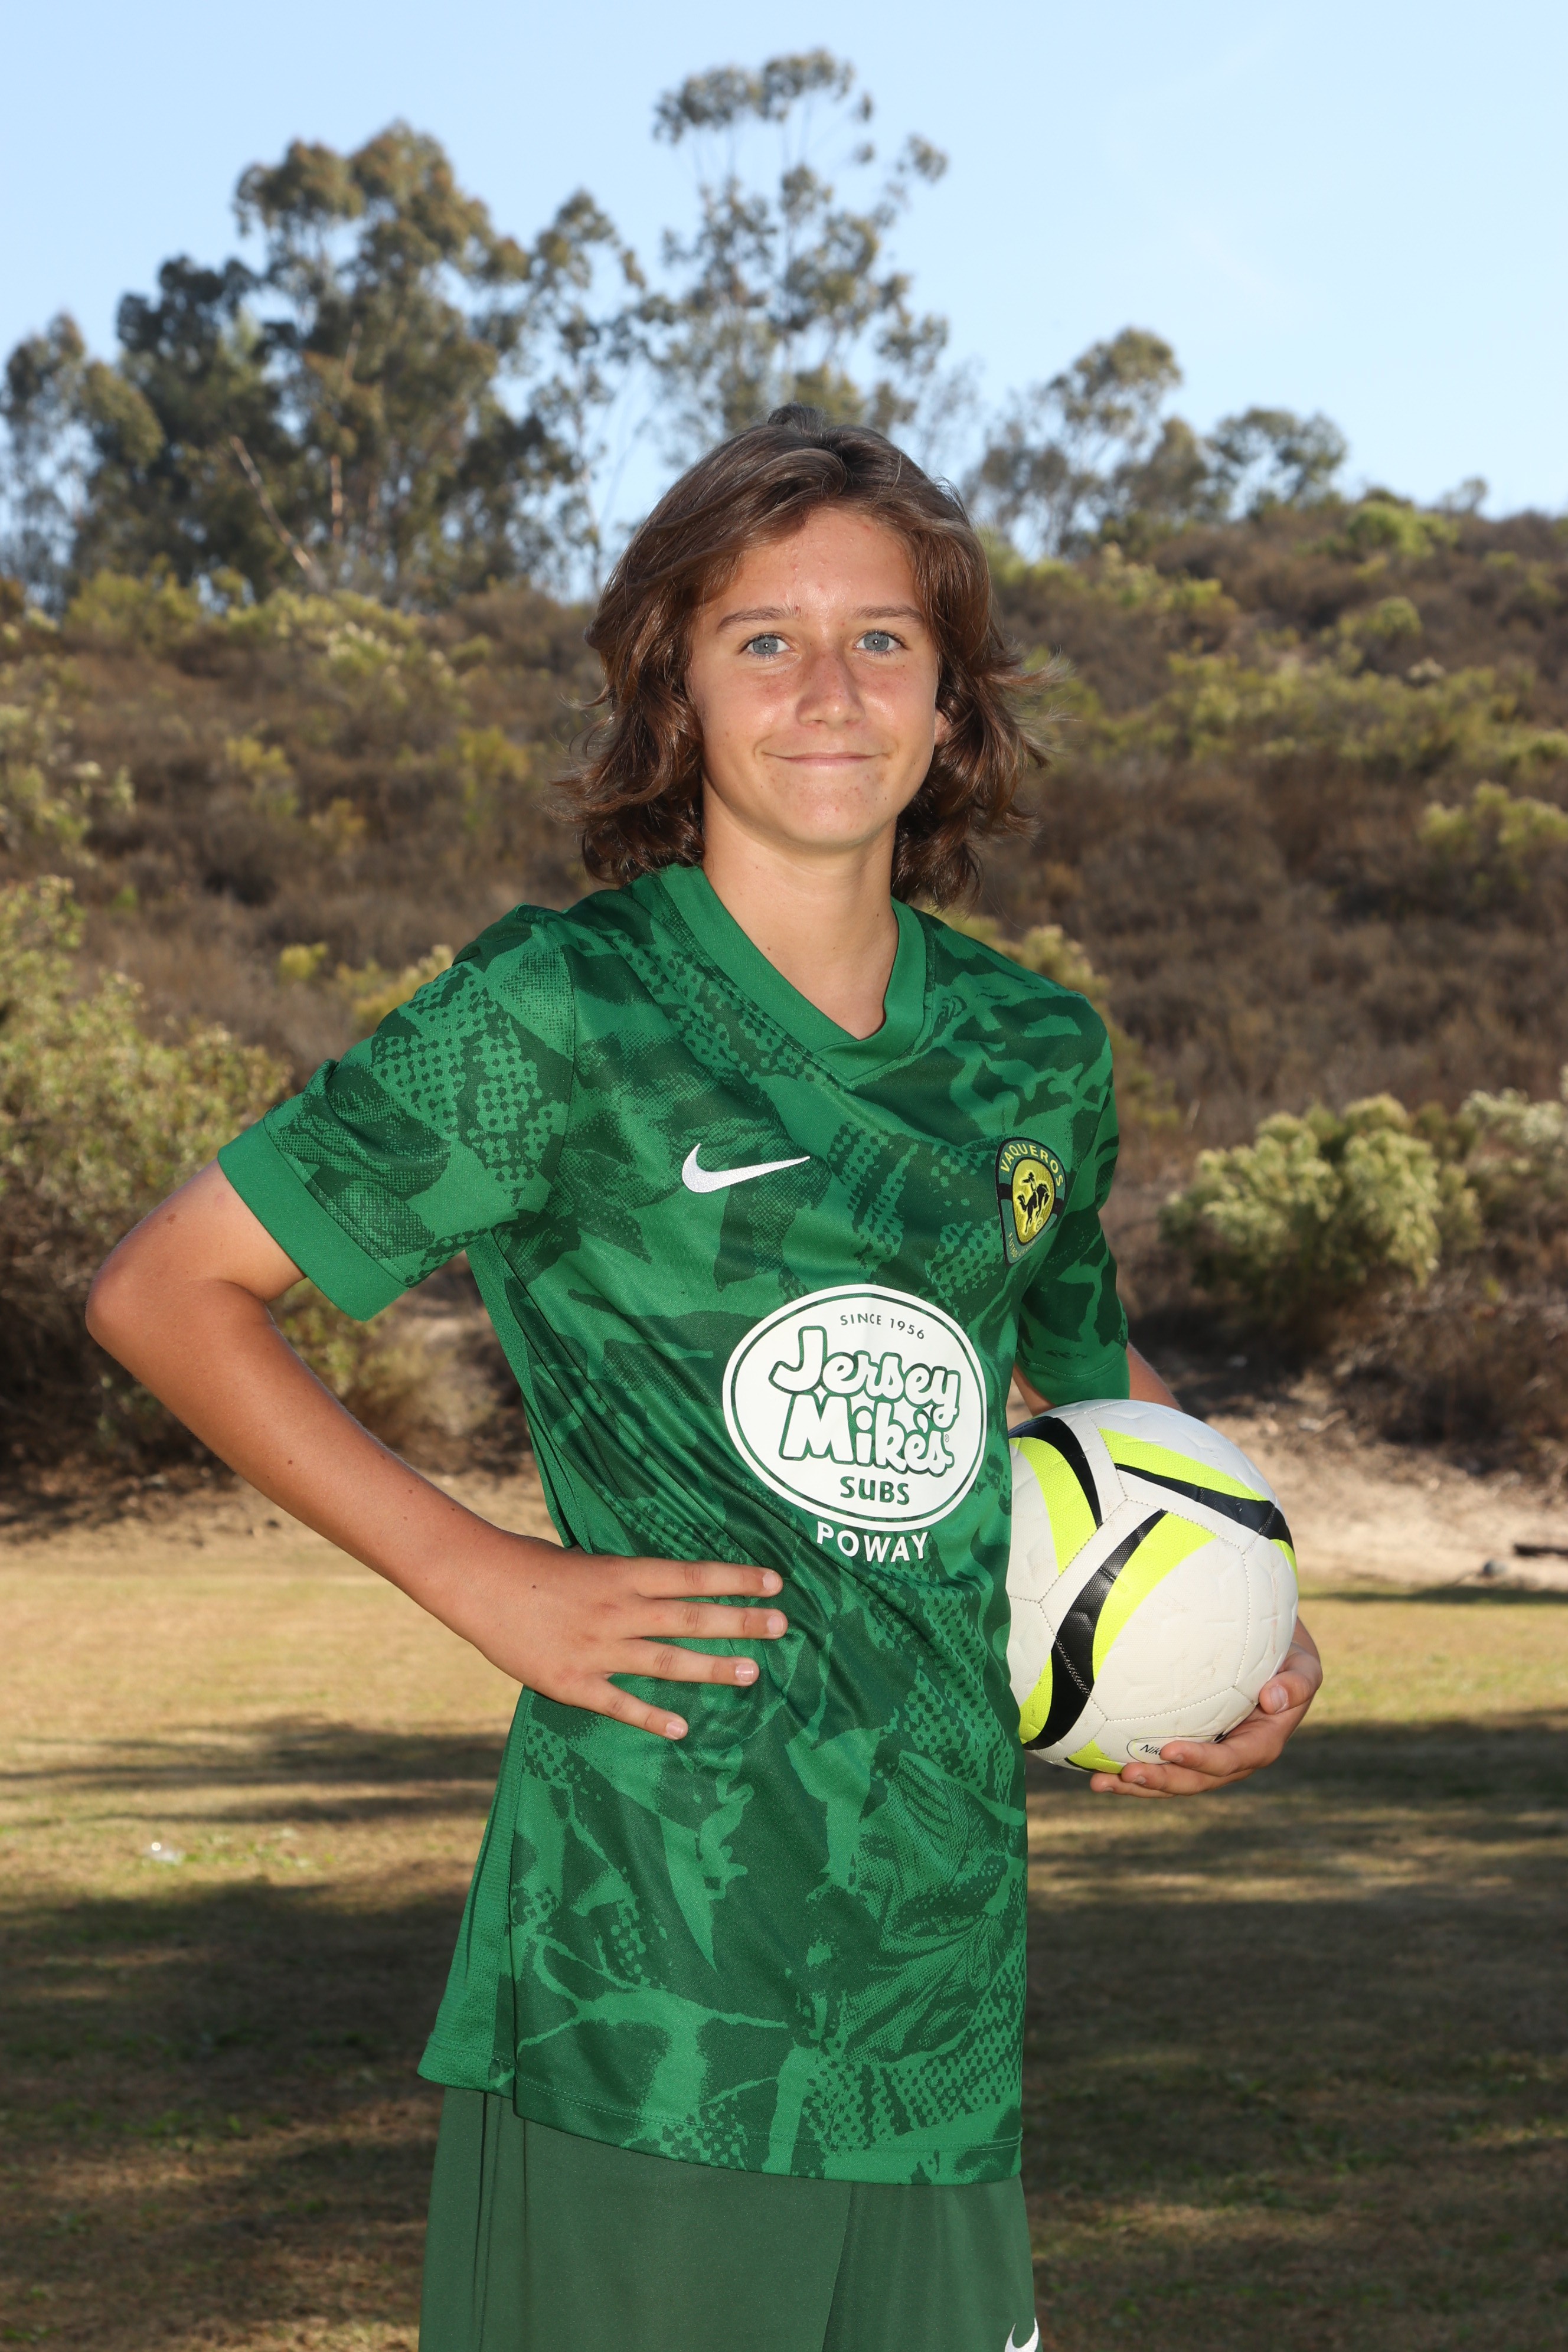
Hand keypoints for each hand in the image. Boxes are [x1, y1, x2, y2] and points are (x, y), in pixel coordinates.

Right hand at [479, 1542, 788, 1741]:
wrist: (478, 1583)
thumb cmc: (531, 1565)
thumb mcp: (588, 1562)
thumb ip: (626, 1580)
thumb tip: (663, 1587)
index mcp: (623, 1573)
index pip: (694, 1575)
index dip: (736, 1579)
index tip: (774, 1582)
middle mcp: (619, 1609)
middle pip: (691, 1616)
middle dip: (740, 1622)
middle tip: (781, 1626)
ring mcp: (597, 1647)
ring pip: (666, 1660)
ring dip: (711, 1668)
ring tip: (750, 1673)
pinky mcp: (572, 1681)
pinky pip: (618, 1703)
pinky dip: (650, 1716)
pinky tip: (682, 1727)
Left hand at [1088, 1616, 1322, 1797]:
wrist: (1272, 1657)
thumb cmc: (1287, 1658)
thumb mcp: (1304, 1666)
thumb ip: (1299, 1682)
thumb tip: (1274, 1697)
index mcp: (1260, 1744)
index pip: (1229, 1760)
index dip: (1201, 1760)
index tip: (1169, 1750)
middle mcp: (1232, 1758)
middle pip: (1195, 1781)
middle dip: (1161, 1782)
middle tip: (1127, 1773)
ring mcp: (1207, 1756)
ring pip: (1172, 1780)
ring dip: (1137, 1786)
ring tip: (1100, 1782)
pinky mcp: (1187, 1747)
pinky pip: (1159, 1764)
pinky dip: (1130, 1769)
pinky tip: (1096, 1768)